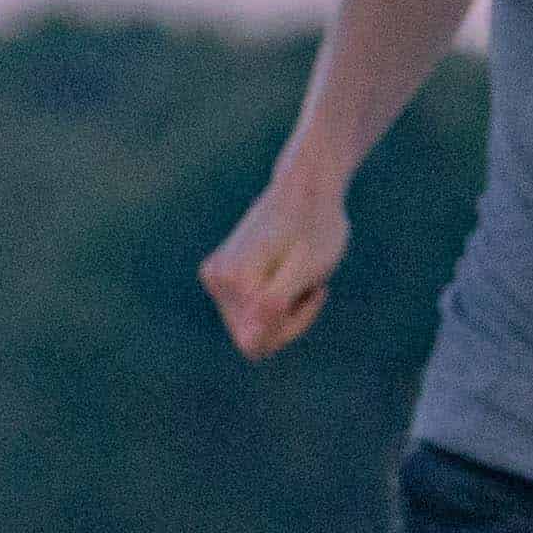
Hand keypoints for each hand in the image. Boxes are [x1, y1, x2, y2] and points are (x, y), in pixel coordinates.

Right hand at [199, 187, 343, 359]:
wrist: (307, 189)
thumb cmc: (316, 228)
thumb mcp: (306, 269)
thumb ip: (275, 305)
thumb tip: (249, 340)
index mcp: (233, 281)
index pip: (257, 343)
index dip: (288, 329)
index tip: (309, 293)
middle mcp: (216, 279)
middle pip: (252, 336)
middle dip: (287, 319)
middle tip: (308, 284)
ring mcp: (216, 276)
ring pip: (251, 324)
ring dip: (282, 308)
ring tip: (298, 273)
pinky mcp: (221, 274)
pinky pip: (248, 309)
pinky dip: (274, 298)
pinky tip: (288, 270)